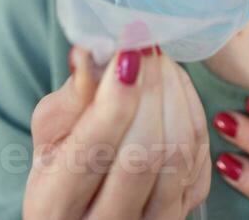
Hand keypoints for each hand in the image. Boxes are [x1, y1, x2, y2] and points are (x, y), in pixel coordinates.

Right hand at [23, 46, 211, 218]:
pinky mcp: (185, 212)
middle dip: (150, 90)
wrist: (88, 203)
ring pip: (178, 154)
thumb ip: (71, 97)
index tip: (126, 51)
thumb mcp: (50, 134)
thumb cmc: (62, 163)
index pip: (93, 153)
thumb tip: (90, 51)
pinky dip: (191, 110)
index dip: (115, 99)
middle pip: (143, 154)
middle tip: (146, 45)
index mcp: (55, 209)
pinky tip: (172, 83)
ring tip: (157, 59)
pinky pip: (199, 155)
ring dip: (174, 94)